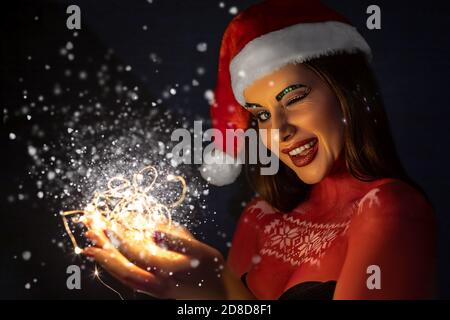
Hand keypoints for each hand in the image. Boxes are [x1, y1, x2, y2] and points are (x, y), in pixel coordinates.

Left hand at [82, 218, 226, 299]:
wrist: (221, 298)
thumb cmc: (213, 272)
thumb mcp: (202, 252)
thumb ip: (177, 240)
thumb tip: (153, 229)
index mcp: (166, 269)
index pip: (134, 250)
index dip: (119, 235)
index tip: (105, 222)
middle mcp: (155, 281)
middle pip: (121, 264)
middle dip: (103, 246)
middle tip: (88, 229)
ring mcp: (153, 288)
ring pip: (122, 274)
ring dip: (106, 258)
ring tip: (91, 245)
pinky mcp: (155, 291)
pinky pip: (129, 280)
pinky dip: (115, 269)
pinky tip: (110, 263)